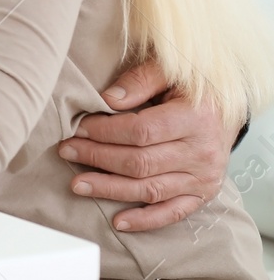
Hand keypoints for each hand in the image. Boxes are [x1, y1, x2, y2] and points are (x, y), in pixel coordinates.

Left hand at [59, 58, 234, 231]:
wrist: (226, 110)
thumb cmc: (192, 87)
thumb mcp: (169, 71)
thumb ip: (140, 81)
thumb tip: (108, 99)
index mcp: (195, 118)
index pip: (142, 131)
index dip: (105, 132)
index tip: (79, 128)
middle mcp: (202, 152)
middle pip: (141, 162)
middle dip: (97, 157)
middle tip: (67, 151)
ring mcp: (203, 178)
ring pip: (150, 189)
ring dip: (110, 189)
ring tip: (78, 184)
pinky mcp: (202, 195)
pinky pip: (172, 212)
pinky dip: (145, 220)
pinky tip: (118, 221)